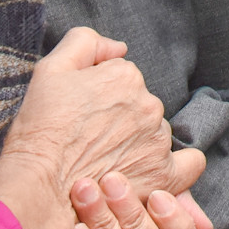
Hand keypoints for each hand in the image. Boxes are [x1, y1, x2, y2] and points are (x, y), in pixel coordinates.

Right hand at [0, 27, 204, 228]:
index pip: (121, 78)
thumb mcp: (50, 69)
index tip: (82, 113)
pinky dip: (180, 165)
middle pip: (140, 104)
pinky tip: (159, 168)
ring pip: (155, 132)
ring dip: (138, 142)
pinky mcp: (163, 175)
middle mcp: (149, 103)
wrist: (39, 186)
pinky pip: (189, 165)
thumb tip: (118, 48)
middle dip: (121, 118)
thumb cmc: (40, 129)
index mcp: (126, 75)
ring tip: (105, 162)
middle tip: (90, 140)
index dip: (99, 95)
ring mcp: (158, 140)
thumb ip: (85, 42)